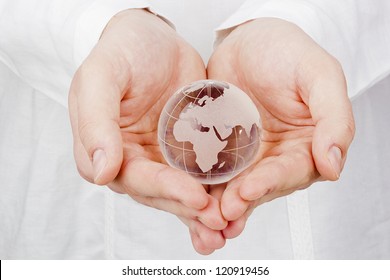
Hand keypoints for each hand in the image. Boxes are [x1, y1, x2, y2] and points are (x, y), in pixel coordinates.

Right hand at [68, 9, 225, 253]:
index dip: (162, 189)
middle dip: (188, 208)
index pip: (132, 178)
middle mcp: (133, 159)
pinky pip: (200, 174)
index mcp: (107, 148)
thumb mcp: (101, 76)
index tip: (194, 197)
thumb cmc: (123, 52)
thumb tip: (100, 172)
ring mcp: (161, 157)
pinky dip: (216, 191)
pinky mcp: (186, 150)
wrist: (154, 39)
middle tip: (219, 220)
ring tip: (228, 225)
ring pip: (180, 191)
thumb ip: (95, 121)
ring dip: (202, 211)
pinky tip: (235, 207)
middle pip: (159, 192)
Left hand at [207, 18, 354, 238]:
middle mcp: (278, 156)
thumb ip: (334, 118)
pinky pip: (214, 171)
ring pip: (237, 185)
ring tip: (206, 218)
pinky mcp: (223, 151)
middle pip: (263, 186)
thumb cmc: (286, 52)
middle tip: (223, 212)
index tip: (249, 190)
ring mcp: (249, 155)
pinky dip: (204, 187)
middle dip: (242, 201)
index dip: (272, 183)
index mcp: (307, 144)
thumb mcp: (319, 75)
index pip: (293, 171)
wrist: (248, 41)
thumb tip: (334, 165)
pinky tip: (192, 198)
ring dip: (222, 204)